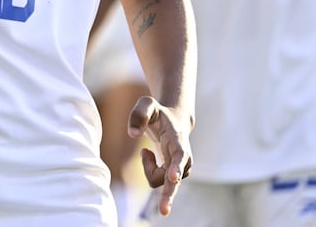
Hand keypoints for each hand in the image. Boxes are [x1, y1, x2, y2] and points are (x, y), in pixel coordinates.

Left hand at [129, 95, 192, 216]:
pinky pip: (156, 180)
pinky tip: (148, 155)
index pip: (180, 156)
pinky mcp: (174, 175)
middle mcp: (183, 158)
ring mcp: (180, 169)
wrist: (174, 121)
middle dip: (168, 195)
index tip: (174, 177)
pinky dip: (148, 168)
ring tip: (146, 151)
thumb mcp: (147, 104)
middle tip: (163, 211)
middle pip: (174, 180)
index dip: (177, 167)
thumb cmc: (158, 112)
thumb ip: (138, 114)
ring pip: (160, 180)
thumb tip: (132, 134)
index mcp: (178, 141)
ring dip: (148, 167)